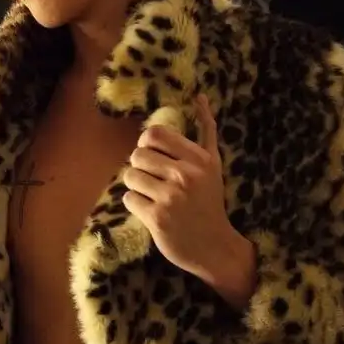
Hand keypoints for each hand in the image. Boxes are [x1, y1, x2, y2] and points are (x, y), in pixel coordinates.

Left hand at [122, 95, 255, 309]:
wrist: (215, 246)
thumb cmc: (209, 202)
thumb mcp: (213, 164)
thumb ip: (205, 130)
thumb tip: (200, 97)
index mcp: (200, 159)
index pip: (155, 134)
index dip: (146, 143)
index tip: (154, 156)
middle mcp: (186, 175)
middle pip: (138, 154)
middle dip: (141, 167)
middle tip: (154, 180)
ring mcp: (171, 197)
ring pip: (130, 176)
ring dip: (136, 186)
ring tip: (151, 195)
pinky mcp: (157, 218)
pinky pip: (129, 198)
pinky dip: (135, 204)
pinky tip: (150, 211)